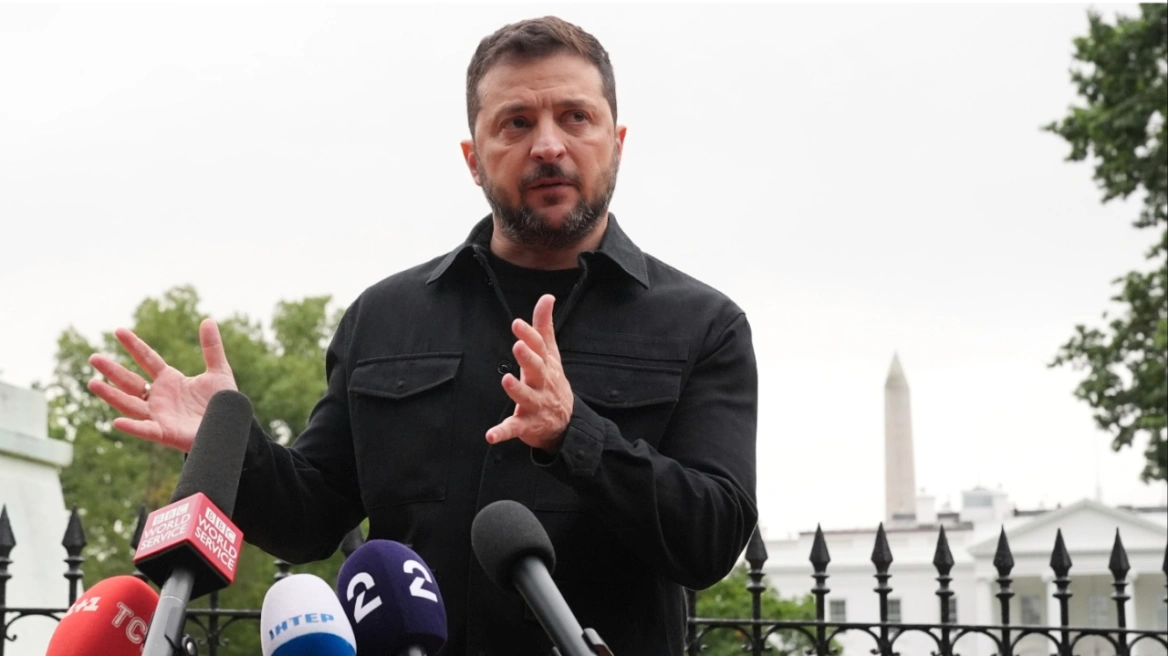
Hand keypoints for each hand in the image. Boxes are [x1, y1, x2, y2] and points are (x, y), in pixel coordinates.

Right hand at [87, 318, 237, 452]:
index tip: (119, 330)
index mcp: (170, 380)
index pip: (147, 359)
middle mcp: (159, 397)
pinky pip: (146, 430)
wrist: (231, 429)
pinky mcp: (166, 433)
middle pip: (130, 381)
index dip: (134, 345)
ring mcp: (160, 416)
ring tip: (93, 383)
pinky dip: (133, 427)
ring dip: (112, 395)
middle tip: (93, 357)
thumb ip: (212, 348)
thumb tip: (208, 320)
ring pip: (130, 404)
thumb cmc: (222, 404)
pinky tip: (117, 422)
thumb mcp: (219, 372)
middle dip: (112, 370)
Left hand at [486, 294, 572, 451]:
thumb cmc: (552, 382)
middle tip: (518, 346)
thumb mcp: (551, 354)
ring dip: (517, 390)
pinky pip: (514, 428)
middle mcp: (542, 384)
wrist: (566, 423)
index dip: (529, 335)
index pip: (539, 348)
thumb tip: (547, 297)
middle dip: (528, 358)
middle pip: (536, 370)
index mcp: (546, 366)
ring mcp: (535, 405)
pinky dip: (503, 432)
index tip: (517, 323)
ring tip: (506, 380)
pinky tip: (491, 435)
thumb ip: (544, 327)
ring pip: (526, 398)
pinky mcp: (526, 425)